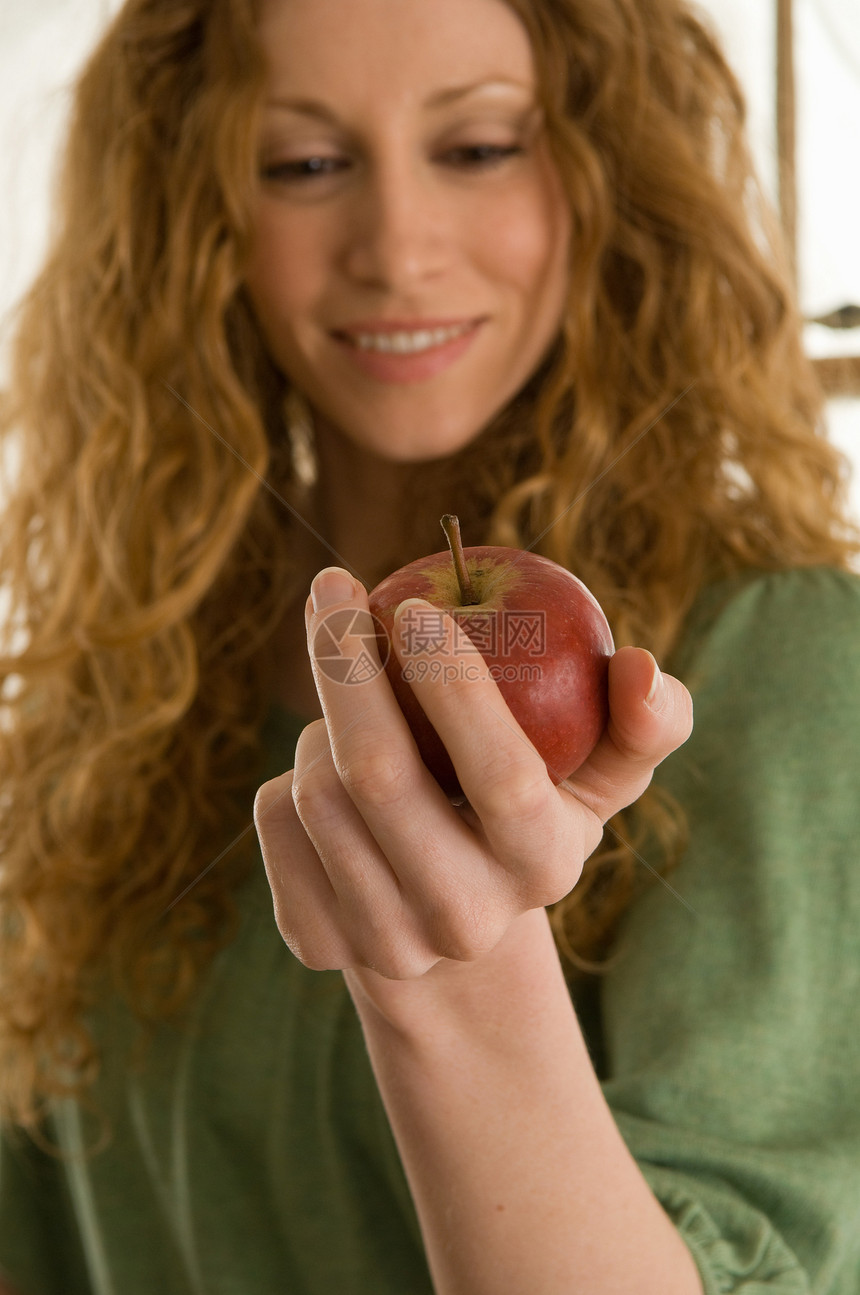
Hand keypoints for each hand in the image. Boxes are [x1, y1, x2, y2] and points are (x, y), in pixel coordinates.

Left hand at [255, 569, 692, 979]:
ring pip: (314, 790)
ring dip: (322, 722)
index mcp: (545, 865)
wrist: (448, 915)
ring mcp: (386, 942)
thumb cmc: (531, 809)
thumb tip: (642, 667)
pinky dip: (288, 770)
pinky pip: (271, 816)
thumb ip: (643, 721)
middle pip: (379, 777)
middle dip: (345, 664)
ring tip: (355, 715)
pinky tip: (325, 775)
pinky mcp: (315, 942)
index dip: (455, 686)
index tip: (414, 606)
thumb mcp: (599, 771)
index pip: (503, 776)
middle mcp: (465, 919)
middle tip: (333, 586)